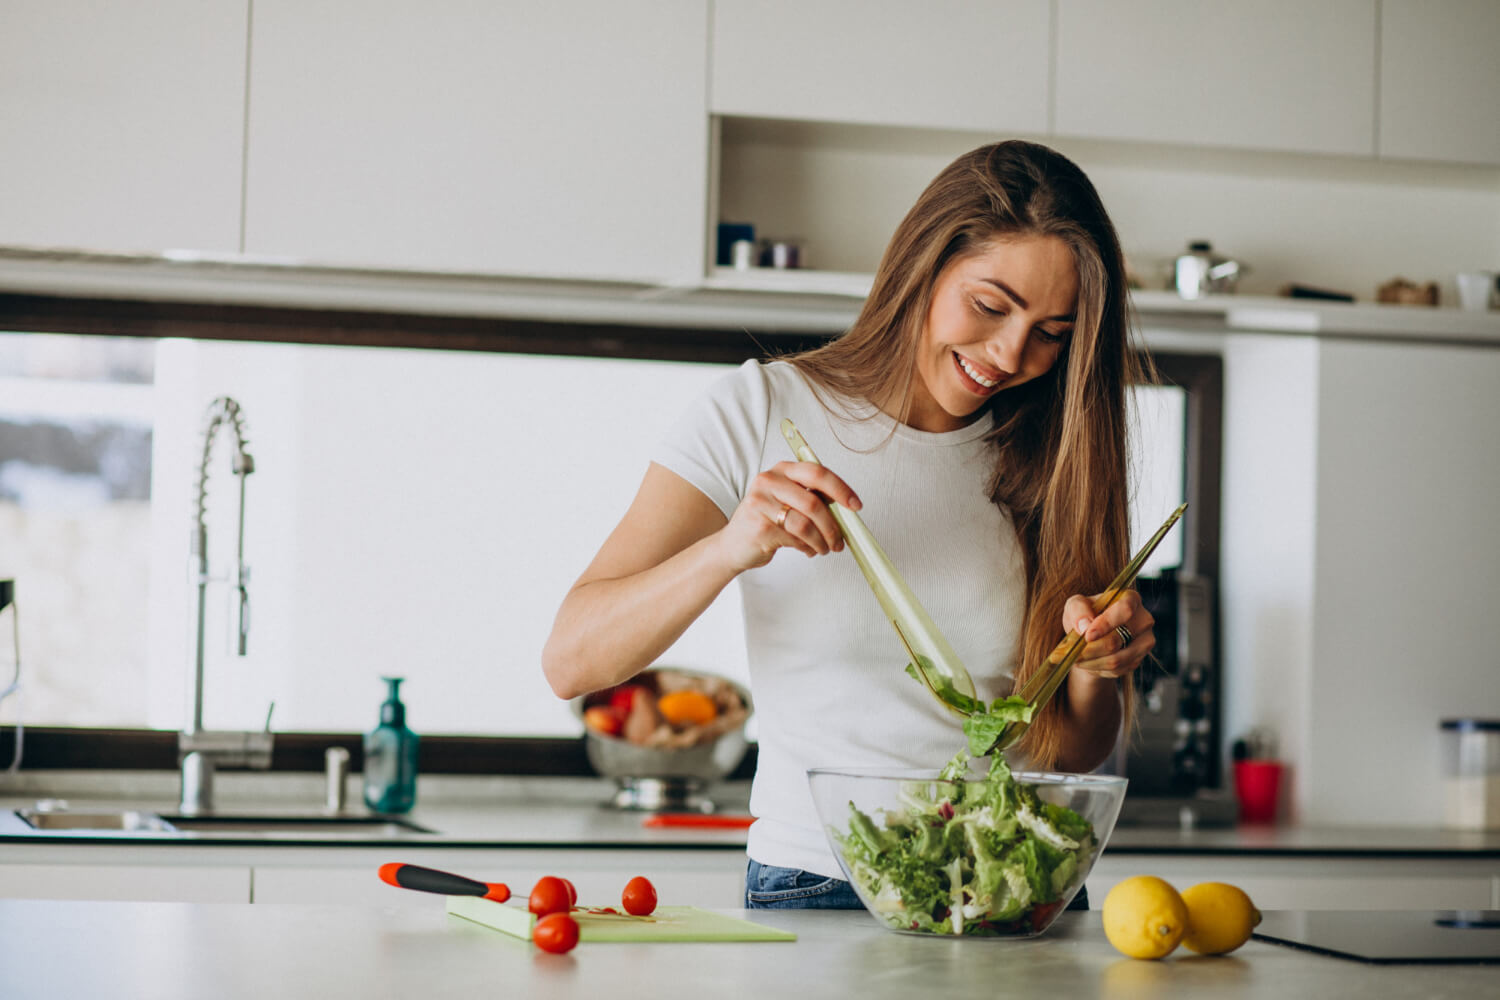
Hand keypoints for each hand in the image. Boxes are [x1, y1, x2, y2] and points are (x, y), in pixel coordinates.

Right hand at [714, 461, 860, 571]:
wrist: (733, 545)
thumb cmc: (765, 521)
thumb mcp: (787, 501)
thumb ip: (812, 498)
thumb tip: (846, 508)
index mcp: (781, 470)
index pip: (817, 472)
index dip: (841, 489)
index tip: (855, 505)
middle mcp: (769, 481)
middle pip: (814, 502)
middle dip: (833, 526)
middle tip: (840, 540)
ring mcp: (761, 503)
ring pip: (806, 524)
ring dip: (822, 541)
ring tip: (824, 548)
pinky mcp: (760, 526)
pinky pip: (795, 539)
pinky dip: (808, 548)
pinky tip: (808, 549)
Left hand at [1061, 589, 1154, 682]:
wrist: (1092, 635)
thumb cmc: (1085, 614)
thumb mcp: (1075, 605)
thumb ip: (1078, 610)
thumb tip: (1085, 626)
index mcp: (1130, 599)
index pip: (1125, 610)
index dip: (1106, 624)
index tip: (1087, 635)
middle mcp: (1143, 620)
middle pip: (1117, 640)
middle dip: (1091, 649)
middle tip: (1073, 653)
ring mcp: (1144, 642)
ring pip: (1117, 659)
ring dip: (1092, 662)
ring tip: (1076, 658)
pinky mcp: (1138, 659)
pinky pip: (1117, 670)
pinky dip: (1098, 669)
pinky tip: (1088, 662)